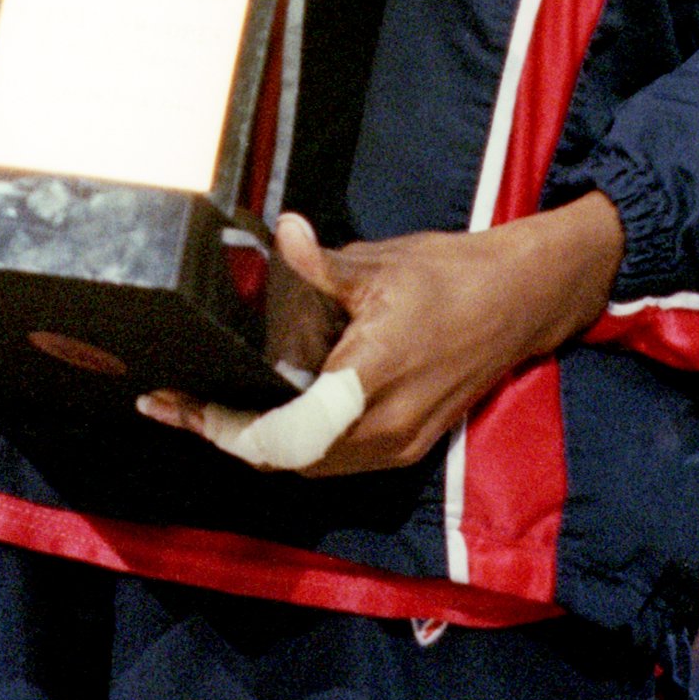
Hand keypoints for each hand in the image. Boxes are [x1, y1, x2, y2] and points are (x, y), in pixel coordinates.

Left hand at [138, 192, 626, 478]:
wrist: (522, 301)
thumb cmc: (453, 276)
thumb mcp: (381, 264)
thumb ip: (319, 264)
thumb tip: (283, 234)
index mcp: (371, 380)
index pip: (280, 432)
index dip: (222, 427)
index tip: (177, 406)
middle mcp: (384, 427)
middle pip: (283, 458)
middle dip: (225, 435)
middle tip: (176, 407)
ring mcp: (398, 443)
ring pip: (307, 465)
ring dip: (257, 444)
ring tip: (208, 411)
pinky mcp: (407, 445)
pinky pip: (334, 460)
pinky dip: (293, 445)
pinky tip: (267, 414)